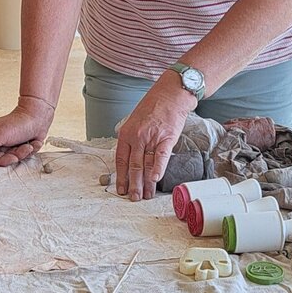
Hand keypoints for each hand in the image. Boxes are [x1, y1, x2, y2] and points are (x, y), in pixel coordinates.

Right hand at [0, 97, 54, 165]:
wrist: (37, 116)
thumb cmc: (19, 123)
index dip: (5, 159)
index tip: (14, 155)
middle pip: (4, 160)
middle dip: (17, 154)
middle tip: (24, 146)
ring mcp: (8, 146)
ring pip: (15, 159)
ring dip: (25, 152)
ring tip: (29, 143)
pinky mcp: (19, 147)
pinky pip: (24, 156)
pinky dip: (31, 150)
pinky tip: (32, 142)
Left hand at [114, 78, 196, 200]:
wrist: (171, 94)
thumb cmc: (153, 107)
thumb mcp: (134, 121)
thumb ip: (132, 140)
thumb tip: (131, 160)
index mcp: (126, 134)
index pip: (120, 160)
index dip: (121, 177)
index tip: (121, 189)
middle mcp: (136, 137)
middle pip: (133, 166)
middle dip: (133, 185)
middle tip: (134, 198)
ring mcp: (151, 138)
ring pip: (146, 164)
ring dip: (146, 182)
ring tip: (147, 195)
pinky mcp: (166, 138)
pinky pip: (161, 156)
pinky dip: (158, 168)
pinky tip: (155, 179)